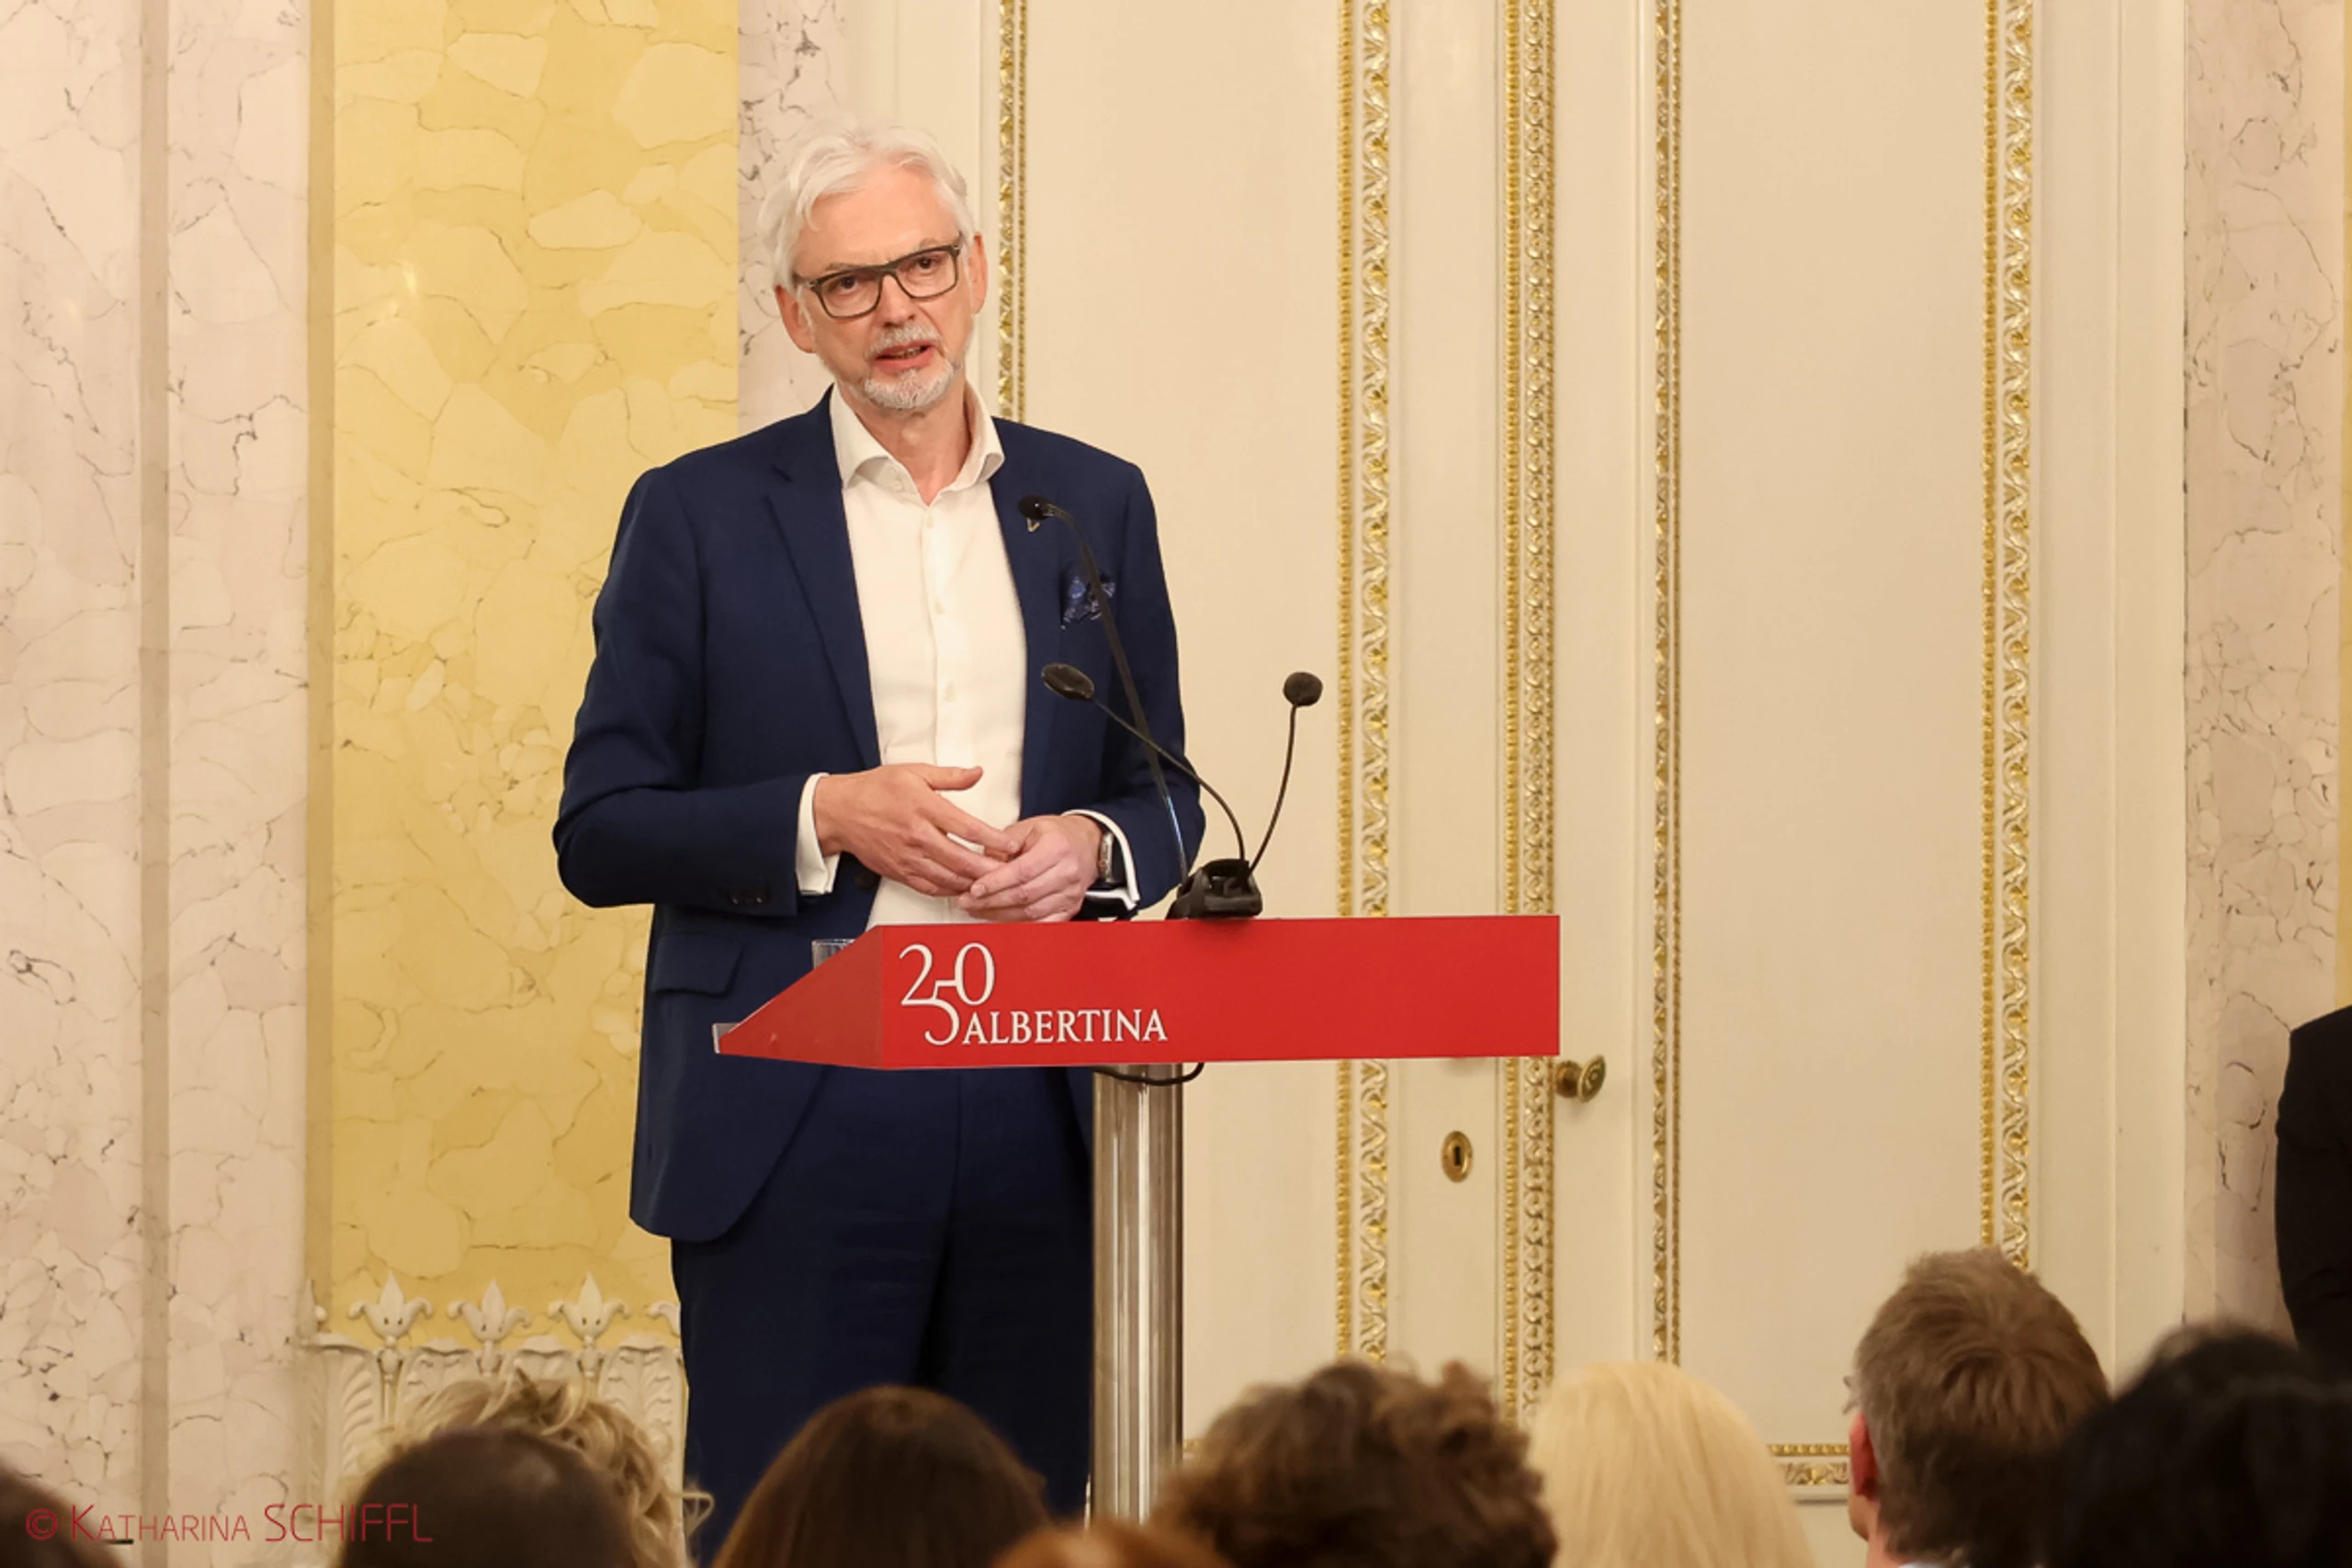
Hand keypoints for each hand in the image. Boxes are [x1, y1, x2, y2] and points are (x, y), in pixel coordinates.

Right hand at [813, 765, 1019, 897]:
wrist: (840, 811)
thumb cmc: (875, 790)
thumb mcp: (914, 771)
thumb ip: (950, 776)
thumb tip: (977, 773)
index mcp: (923, 808)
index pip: (967, 828)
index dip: (993, 839)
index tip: (1011, 844)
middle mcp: (917, 836)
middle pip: (961, 860)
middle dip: (990, 869)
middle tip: (1011, 871)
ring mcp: (908, 858)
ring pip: (948, 879)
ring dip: (973, 883)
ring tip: (994, 882)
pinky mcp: (900, 872)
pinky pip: (930, 888)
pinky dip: (951, 891)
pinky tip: (965, 888)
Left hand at [958, 815, 1102, 923]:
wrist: (1087, 845)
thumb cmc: (1057, 835)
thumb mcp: (1028, 827)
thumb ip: (1002, 843)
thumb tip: (979, 863)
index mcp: (1057, 847)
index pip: (1022, 871)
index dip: (996, 883)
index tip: (974, 889)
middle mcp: (1068, 872)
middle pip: (1024, 895)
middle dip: (991, 901)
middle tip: (967, 902)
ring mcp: (1071, 894)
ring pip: (1031, 913)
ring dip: (1000, 915)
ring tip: (977, 910)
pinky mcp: (1070, 909)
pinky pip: (1041, 924)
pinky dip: (1019, 925)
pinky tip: (999, 920)